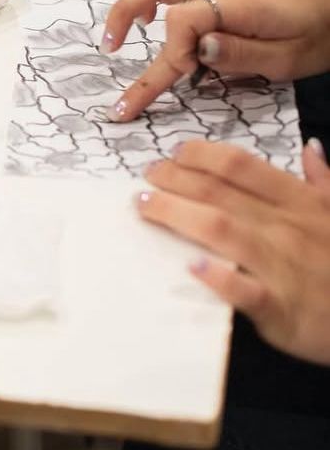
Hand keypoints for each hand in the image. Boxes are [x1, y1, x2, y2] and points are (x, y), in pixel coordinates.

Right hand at [101, 0, 329, 121]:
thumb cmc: (320, 35)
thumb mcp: (289, 59)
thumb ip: (240, 55)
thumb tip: (195, 52)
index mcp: (236, 5)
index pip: (183, 22)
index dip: (174, 54)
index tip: (184, 79)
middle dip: (124, 16)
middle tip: (110, 50)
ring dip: (131, 2)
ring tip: (119, 37)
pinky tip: (150, 21)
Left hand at [138, 139, 329, 364]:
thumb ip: (323, 182)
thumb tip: (308, 147)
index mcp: (300, 204)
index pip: (241, 166)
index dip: (201, 155)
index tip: (174, 153)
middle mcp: (286, 228)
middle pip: (218, 193)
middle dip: (174, 179)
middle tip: (147, 175)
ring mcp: (281, 268)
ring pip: (220, 229)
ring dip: (176, 213)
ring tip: (144, 206)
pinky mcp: (279, 309)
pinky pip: (245, 291)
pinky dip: (218, 278)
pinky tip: (190, 266)